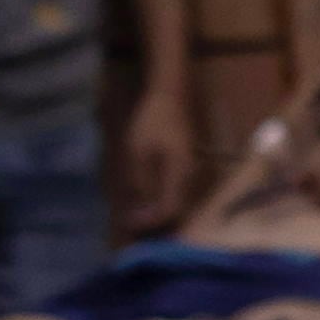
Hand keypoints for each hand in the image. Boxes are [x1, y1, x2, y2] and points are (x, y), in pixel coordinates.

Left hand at [118, 84, 199, 235]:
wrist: (169, 96)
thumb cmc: (152, 120)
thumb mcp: (137, 152)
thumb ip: (140, 184)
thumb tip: (138, 212)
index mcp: (180, 173)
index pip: (170, 210)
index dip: (150, 222)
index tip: (128, 222)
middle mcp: (190, 177)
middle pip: (177, 212)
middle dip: (153, 223)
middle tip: (129, 223)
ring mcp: (191, 172)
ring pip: (177, 204)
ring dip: (156, 213)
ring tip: (134, 215)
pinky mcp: (185, 168)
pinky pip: (175, 193)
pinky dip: (160, 202)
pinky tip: (144, 200)